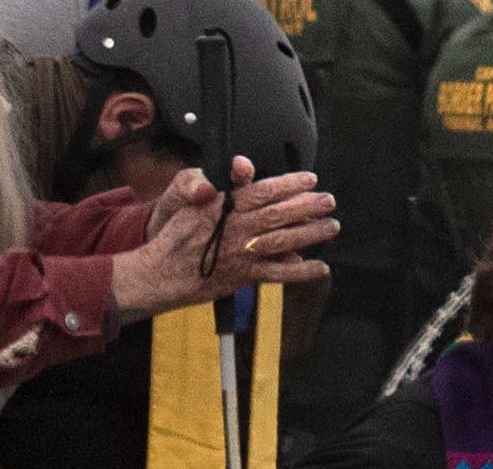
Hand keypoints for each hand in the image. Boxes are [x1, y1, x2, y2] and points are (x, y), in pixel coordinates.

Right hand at [113, 157, 339, 317]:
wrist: (161, 271)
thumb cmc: (176, 235)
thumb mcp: (190, 200)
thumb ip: (220, 186)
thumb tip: (240, 169)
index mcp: (225, 206)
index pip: (263, 190)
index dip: (289, 184)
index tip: (309, 180)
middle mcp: (237, 229)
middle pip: (279, 214)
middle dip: (308, 206)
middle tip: (329, 201)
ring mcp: (242, 253)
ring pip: (284, 241)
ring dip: (311, 233)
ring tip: (331, 226)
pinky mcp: (244, 275)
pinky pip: (278, 273)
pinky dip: (301, 271)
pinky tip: (321, 267)